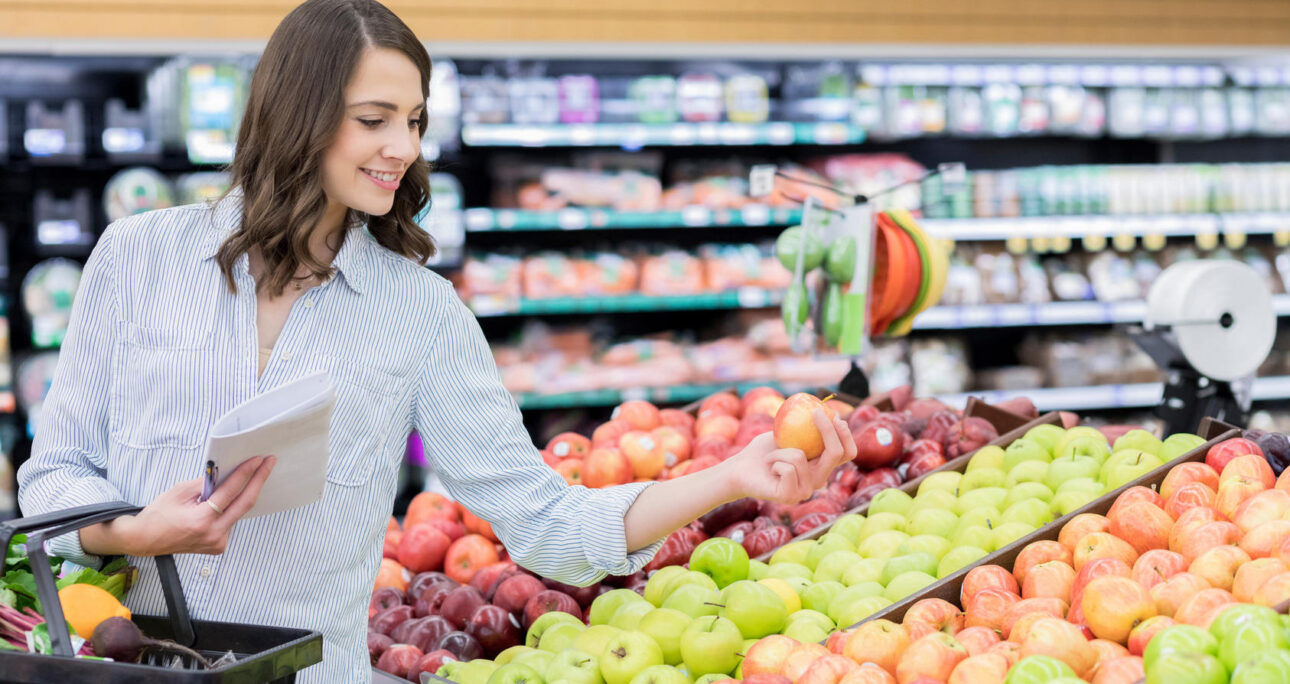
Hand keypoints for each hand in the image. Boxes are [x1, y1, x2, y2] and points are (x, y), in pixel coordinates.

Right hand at [84, 456, 275, 556]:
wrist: (145, 540)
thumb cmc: (158, 515)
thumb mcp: (179, 491)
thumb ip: (205, 483)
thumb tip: (226, 473)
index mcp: (202, 520)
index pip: (231, 492)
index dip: (246, 473)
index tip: (258, 460)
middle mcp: (213, 534)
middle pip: (245, 504)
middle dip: (259, 480)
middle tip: (269, 463)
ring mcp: (218, 543)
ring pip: (238, 513)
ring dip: (244, 494)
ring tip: (251, 474)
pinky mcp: (218, 546)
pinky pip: (231, 521)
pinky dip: (232, 508)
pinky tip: (231, 498)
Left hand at [721, 409, 855, 503]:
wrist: (740, 469)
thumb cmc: (764, 450)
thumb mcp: (788, 433)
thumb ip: (807, 426)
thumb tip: (825, 408)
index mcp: (821, 467)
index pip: (847, 453)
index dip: (846, 435)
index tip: (835, 416)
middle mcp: (818, 481)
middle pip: (837, 454)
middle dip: (829, 430)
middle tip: (816, 412)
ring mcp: (806, 491)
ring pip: (801, 457)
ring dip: (781, 450)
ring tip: (771, 457)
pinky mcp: (791, 496)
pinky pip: (788, 468)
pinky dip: (774, 460)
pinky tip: (769, 468)